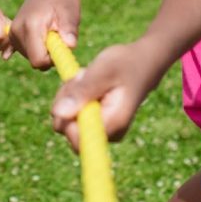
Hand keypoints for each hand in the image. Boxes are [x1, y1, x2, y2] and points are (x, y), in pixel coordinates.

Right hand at [9, 0, 79, 68]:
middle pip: (35, 61)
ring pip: (31, 58)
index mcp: (30, 26)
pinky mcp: (12, 36)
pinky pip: (25, 52)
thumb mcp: (70, 11)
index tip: (61, 45)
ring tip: (50, 31)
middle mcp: (16, 32)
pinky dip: (36, 48)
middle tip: (57, 35)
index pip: (38, 60)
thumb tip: (70, 46)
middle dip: (49, 55)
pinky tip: (41, 36)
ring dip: (44, 50)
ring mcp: (12, 34)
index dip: (53, 59)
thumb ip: (70, 29)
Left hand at [50, 40, 164, 152]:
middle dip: (66, 101)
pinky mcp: (96, 122)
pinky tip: (86, 83)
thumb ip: (82, 92)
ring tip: (86, 77)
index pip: (77, 140)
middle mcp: (108, 133)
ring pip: (66, 119)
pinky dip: (73, 96)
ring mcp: (102, 128)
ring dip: (69, 95)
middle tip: (81, 77)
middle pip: (67, 130)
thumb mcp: (103, 71)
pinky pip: (72, 113)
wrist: (142, 61)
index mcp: (113, 124)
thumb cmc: (125, 63)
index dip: (66, 117)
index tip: (75, 89)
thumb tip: (58, 114)